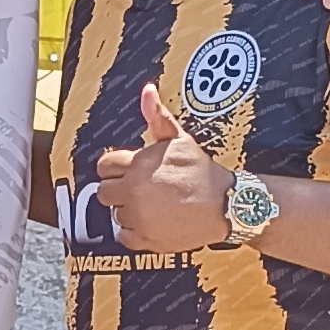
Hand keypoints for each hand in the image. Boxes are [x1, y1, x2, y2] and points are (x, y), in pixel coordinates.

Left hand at [97, 81, 232, 253]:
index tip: (130, 171)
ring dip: (128, 211)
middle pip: (104, 192)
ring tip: (152, 205)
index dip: (117, 167)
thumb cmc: (201, 171)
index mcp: (138, 165)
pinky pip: (124, 237)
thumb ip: (157, 117)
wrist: (225, 204)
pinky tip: (152, 222)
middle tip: (140, 189)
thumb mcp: (179, 140)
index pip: (105, 166)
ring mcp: (139, 218)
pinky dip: (135, 232)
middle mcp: (134, 191)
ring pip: (116, 214)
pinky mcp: (146, 239)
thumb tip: (147, 90)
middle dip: (119, 189)